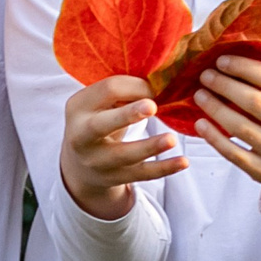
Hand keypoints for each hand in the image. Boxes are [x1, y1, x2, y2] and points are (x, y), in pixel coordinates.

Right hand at [63, 76, 187, 218]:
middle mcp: (81, 135)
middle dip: (127, 115)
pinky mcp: (114, 177)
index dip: (135, 86)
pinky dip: (164, 168)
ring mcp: (97, 160)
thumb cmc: (99, 120)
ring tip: (172, 139)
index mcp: (78, 107)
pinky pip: (141, 174)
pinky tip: (183, 162)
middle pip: (101, 125)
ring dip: (150, 146)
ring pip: (124, 155)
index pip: (107, 91)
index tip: (155, 89)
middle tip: (152, 106)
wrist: (81, 165)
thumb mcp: (99, 104)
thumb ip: (121, 93)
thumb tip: (162, 82)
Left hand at [193, 53, 260, 225]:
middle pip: (253, 101)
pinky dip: (213, 136)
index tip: (221, 60)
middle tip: (205, 76)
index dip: (242, 67)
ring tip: (199, 94)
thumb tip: (242, 40)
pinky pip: (232, 153)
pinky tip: (200, 122)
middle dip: (224, 85)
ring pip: (240, 127)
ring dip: (214, 108)